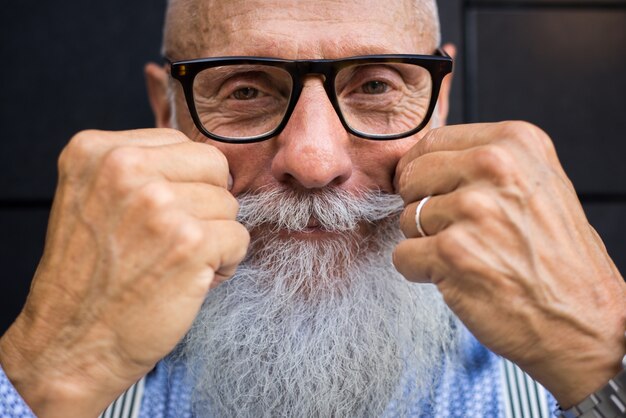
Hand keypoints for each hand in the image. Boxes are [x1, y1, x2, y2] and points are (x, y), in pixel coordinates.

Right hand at [0, 129, 248, 417]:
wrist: (72, 344)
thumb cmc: (89, 277)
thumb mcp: (93, 199)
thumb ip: (141, 169)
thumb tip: (206, 163)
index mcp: (98, 150)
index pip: (182, 144)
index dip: (185, 185)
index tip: (161, 215)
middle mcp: (125, 168)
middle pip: (214, 167)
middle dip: (206, 204)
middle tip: (176, 239)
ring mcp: (159, 204)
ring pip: (229, 204)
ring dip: (215, 237)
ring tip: (176, 262)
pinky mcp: (190, 242)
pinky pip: (240, 238)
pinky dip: (225, 263)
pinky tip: (190, 279)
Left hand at [393, 121, 625, 407]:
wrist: (581, 322)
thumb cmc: (555, 258)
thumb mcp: (535, 185)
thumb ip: (483, 163)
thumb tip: (422, 160)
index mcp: (514, 142)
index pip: (431, 143)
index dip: (424, 174)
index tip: (438, 194)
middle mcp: (494, 167)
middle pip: (412, 177)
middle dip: (422, 206)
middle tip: (459, 231)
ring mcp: (473, 210)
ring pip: (405, 218)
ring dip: (425, 242)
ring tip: (470, 256)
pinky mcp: (453, 252)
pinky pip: (402, 256)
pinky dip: (421, 272)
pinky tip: (458, 277)